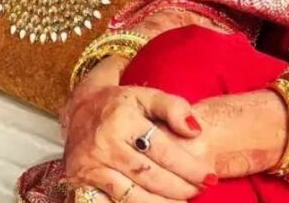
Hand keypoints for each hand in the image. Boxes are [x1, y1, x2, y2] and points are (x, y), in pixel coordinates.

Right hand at [63, 85, 217, 201]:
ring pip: (130, 195)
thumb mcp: (148, 95)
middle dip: (179, 188)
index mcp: (122, 120)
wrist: (79, 110)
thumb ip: (175, 107)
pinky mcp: (80, 182)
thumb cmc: (121, 103)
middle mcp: (104, 145)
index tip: (209, 175)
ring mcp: (90, 166)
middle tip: (200, 190)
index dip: (189, 166)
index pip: (163, 150)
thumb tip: (195, 130)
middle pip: (149, 176)